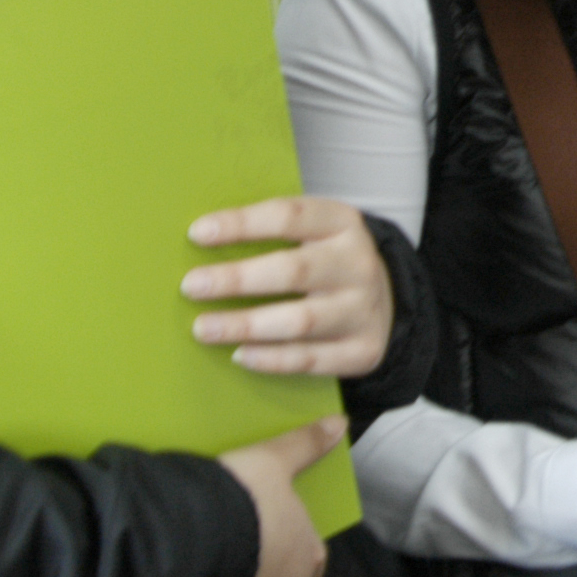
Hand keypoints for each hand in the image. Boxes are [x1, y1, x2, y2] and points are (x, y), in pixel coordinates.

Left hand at [183, 196, 395, 376]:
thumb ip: (272, 232)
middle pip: (294, 271)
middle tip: (191, 286)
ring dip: (245, 325)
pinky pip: (310, 360)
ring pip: (300, 321)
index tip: (197, 233)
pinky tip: (240, 355)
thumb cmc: (327, 261)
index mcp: (342, 223)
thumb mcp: (314, 232)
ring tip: (203, 328)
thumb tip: (201, 239)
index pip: (289, 216)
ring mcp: (363, 310)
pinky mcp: (363, 350)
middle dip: (237, 279)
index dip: (242, 224)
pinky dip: (271, 359)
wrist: (385, 300)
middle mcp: (358, 264)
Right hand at [202, 413, 347, 576]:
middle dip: (267, 576)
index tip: (267, 534)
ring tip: (209, 574)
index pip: (310, 556)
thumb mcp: (271, 463)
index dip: (290, 544)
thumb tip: (342, 422)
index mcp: (307, 557)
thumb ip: (304, 445)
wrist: (191, 551)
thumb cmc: (241, 504)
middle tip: (236, 553)